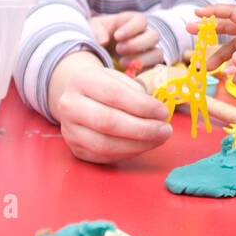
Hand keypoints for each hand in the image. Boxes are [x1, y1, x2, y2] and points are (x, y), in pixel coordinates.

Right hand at [48, 51, 172, 163]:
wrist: (76, 98)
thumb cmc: (103, 87)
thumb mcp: (117, 78)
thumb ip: (135, 92)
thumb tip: (157, 112)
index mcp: (81, 80)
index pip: (113, 94)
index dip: (142, 105)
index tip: (163, 112)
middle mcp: (70, 105)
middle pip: (108, 122)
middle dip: (142, 129)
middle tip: (165, 130)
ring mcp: (69, 130)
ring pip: (105, 144)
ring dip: (138, 145)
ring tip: (158, 138)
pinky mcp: (76, 149)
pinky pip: (104, 156)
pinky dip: (128, 153)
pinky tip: (144, 145)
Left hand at [89, 11, 164, 67]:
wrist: (97, 50)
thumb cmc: (97, 35)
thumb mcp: (93, 28)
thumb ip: (97, 31)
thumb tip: (103, 42)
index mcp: (132, 22)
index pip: (141, 21)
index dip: (132, 28)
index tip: (117, 36)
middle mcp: (144, 35)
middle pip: (154, 36)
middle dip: (137, 44)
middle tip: (119, 50)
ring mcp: (148, 51)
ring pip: (157, 53)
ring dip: (141, 59)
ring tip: (122, 63)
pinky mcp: (148, 66)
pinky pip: (153, 69)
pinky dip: (143, 71)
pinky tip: (128, 72)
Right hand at [190, 4, 235, 83]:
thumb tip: (232, 61)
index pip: (230, 12)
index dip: (212, 12)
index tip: (195, 13)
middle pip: (228, 28)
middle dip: (210, 33)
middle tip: (191, 34)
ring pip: (235, 48)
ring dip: (223, 58)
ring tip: (210, 70)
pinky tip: (235, 79)